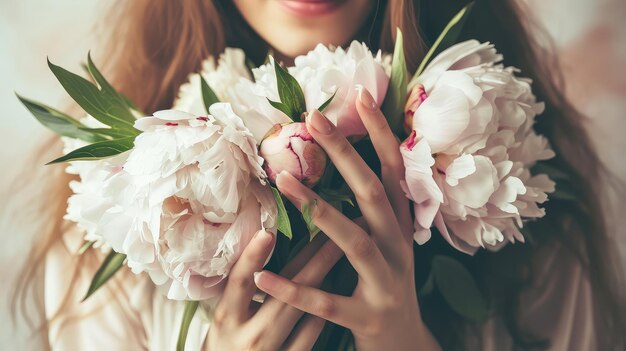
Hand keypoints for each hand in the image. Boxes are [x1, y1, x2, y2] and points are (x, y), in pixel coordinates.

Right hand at [206, 228, 342, 350]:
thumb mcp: (226, 316)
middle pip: (281, 293)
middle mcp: (248, 335)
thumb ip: (240, 290)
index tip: (268, 232)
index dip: (252, 258)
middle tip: (331, 232)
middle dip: (309, 260)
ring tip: (341, 253)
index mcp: (226, 318)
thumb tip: (263, 242)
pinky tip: (334, 292)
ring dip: (321, 280)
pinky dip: (320, 311)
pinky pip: (310, 335)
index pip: (239, 282)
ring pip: (300, 311)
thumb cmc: (227, 343)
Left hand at [253, 88, 441, 350]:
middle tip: (314, 119)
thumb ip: (373, 209)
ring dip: (319, 210)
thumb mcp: (387, 243)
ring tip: (283, 181)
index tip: (359, 95)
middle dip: (346, 154)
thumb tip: (351, 165)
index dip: (380, 133)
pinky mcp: (366, 317)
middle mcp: (397, 248)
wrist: (406, 345)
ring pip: (354, 242)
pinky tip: (263, 275)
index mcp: (399, 227)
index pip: (393, 171)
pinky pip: (327, 302)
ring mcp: (385, 283)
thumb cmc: (386, 285)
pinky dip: (295, 289)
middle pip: (374, 194)